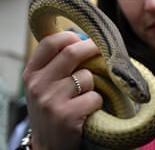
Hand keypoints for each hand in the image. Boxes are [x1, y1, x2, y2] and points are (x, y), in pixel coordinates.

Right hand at [23, 31, 102, 149]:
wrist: (48, 146)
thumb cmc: (52, 109)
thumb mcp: (45, 85)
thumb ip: (57, 64)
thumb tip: (85, 38)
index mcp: (31, 73)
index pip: (49, 42)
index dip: (70, 37)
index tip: (82, 40)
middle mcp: (37, 84)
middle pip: (72, 53)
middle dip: (92, 48)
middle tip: (102, 51)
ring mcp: (50, 100)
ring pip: (86, 77)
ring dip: (94, 84)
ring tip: (85, 95)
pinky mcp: (66, 115)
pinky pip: (94, 97)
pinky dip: (97, 102)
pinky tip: (88, 110)